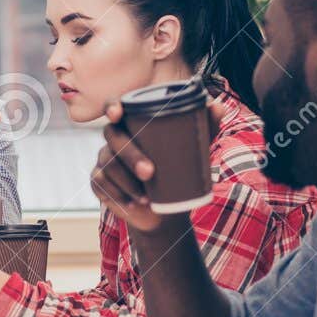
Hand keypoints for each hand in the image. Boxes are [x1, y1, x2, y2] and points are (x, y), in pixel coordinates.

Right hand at [92, 99, 224, 232]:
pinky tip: (132, 204)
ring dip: (126, 182)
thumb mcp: (195, 150)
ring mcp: (104, 160)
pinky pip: (102, 185)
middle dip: (130, 156)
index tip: (117, 113)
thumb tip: (217, 106)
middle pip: (113, 138)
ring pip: (108, 165)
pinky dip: (119, 196)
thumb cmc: (179, 171)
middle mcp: (115, 139)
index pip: (115, 107)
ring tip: (145, 197)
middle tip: (150, 173)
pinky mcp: (99, 182)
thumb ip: (205, 127)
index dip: (112, 106)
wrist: (167, 210)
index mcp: (133, 124)